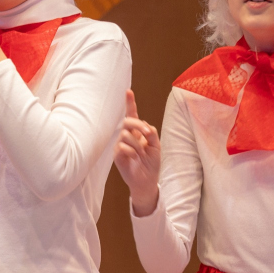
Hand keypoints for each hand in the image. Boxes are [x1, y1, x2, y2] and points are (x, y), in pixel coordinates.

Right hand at [113, 91, 160, 215]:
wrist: (146, 180)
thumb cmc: (151, 163)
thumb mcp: (156, 146)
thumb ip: (152, 134)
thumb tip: (144, 127)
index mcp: (138, 133)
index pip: (133, 115)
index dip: (130, 103)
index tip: (128, 91)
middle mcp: (128, 136)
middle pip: (128, 121)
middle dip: (138, 125)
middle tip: (148, 135)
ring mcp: (121, 145)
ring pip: (126, 134)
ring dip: (137, 144)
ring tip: (141, 154)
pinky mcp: (117, 154)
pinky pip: (122, 146)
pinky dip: (131, 151)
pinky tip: (134, 158)